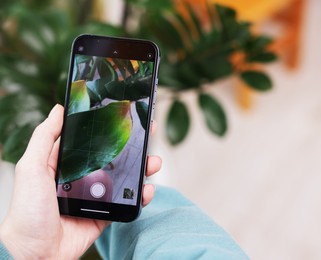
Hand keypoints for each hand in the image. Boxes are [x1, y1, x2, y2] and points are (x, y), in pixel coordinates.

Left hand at [0, 104, 161, 258]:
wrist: (36, 252)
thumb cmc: (28, 211)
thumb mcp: (32, 167)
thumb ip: (45, 137)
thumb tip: (58, 109)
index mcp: (67, 163)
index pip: (93, 139)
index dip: (110, 127)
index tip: (126, 114)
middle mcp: (84, 176)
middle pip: (114, 156)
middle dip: (134, 145)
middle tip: (149, 132)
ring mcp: (96, 195)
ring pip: (125, 177)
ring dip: (143, 168)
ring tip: (153, 162)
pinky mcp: (105, 213)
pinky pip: (127, 201)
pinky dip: (140, 195)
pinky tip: (147, 189)